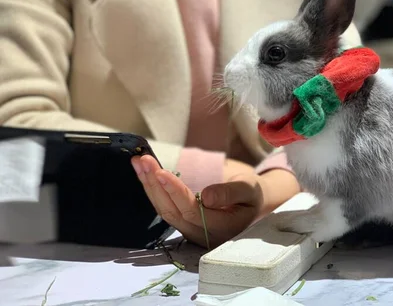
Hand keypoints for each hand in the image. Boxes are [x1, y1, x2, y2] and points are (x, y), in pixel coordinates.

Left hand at [131, 155, 297, 247]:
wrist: (251, 205)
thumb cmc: (252, 195)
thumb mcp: (249, 190)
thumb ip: (230, 194)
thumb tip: (207, 196)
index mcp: (221, 228)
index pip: (192, 210)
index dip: (175, 192)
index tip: (160, 171)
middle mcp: (202, 234)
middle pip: (172, 211)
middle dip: (155, 184)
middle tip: (142, 159)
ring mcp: (190, 231)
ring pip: (164, 210)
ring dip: (149, 185)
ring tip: (138, 162)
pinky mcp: (183, 223)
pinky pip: (165, 208)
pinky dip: (152, 189)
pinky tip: (144, 172)